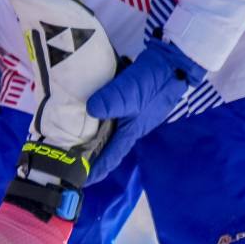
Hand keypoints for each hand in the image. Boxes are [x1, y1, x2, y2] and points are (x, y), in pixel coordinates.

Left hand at [84, 38, 204, 184]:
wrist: (173, 62)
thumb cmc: (152, 82)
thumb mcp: (128, 93)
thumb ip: (108, 102)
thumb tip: (90, 111)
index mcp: (129, 133)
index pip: (109, 158)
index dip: (94, 171)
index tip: (78, 181)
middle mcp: (132, 128)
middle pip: (108, 147)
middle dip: (91, 155)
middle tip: (71, 159)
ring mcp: (135, 116)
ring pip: (111, 132)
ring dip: (95, 136)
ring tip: (75, 138)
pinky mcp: (136, 104)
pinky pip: (115, 117)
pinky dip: (102, 119)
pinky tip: (91, 112)